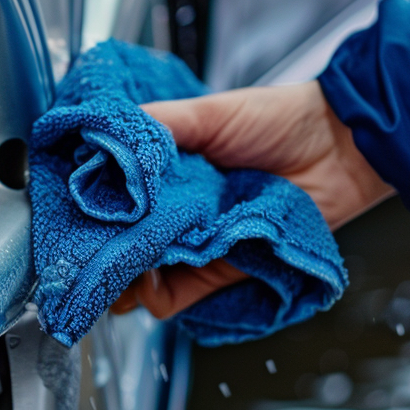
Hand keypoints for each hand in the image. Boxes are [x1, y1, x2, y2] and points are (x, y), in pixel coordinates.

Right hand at [110, 80, 393, 319]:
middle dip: (98, 251)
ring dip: (123, 277)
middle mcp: (174, 208)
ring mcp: (194, 241)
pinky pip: (176, 294)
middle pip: (120, 242)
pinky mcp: (218, 269)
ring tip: (114, 270)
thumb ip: (154, 128)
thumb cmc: (280, 121)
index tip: (68, 215)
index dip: (86, 210)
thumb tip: (100, 141)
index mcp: (164, 168)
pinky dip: (157, 294)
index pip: (110, 197)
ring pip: (140, 273)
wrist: (341, 149)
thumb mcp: (208, 114)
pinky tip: (147, 283)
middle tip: (82, 253)